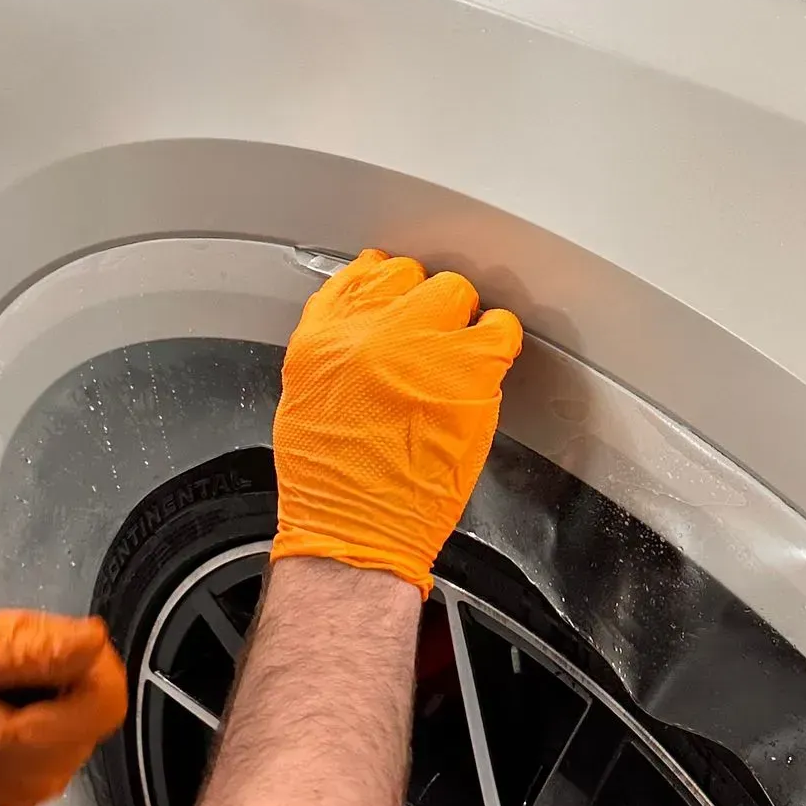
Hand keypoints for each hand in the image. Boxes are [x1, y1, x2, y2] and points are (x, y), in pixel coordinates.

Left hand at [0, 604, 127, 805]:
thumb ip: (20, 647)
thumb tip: (90, 642)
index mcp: (62, 652)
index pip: (105, 695)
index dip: (55, 720)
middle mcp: (70, 694)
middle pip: (77, 746)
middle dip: (9, 746)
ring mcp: (57, 736)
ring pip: (50, 778)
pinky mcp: (35, 769)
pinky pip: (26, 799)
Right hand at [268, 249, 522, 595]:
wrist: (356, 529)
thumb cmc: (331, 485)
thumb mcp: (306, 399)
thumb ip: (335, 353)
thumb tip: (364, 336)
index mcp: (323, 336)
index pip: (361, 276)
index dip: (387, 289)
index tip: (399, 300)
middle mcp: (370, 329)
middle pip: (410, 278)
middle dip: (423, 306)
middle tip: (431, 338)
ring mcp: (421, 343)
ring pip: (454, 292)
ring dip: (460, 320)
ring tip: (461, 353)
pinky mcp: (468, 367)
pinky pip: (498, 327)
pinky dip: (499, 340)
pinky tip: (490, 363)